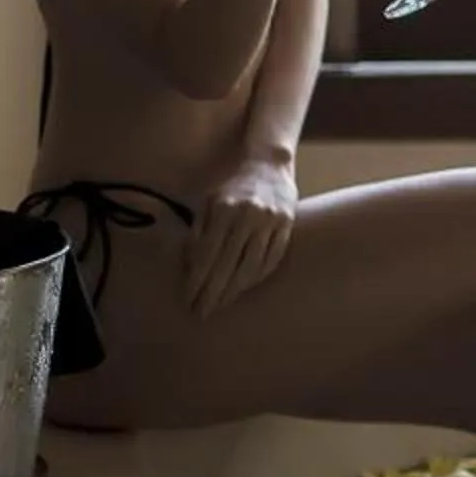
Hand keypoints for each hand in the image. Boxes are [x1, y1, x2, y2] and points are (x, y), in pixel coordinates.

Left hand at [184, 156, 297, 317]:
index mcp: (224, 209)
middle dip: (212, 293)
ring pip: (251, 266)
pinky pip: (272, 259)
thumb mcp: (209, 201)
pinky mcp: (288, 225)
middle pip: (228, 266)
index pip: (207, 255)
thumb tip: (190, 266)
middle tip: (201, 312)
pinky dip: (256, 277)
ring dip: (234, 290)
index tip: (187, 300)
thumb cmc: (233, 186)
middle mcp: (248, 216)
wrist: (269, 164)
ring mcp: (271, 221)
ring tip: (221, 304)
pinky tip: (244, 287)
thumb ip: (199, 230)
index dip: (196, 281)